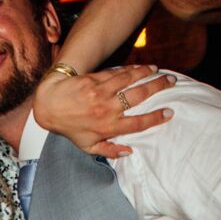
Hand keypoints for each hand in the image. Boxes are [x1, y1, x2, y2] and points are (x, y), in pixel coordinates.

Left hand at [34, 64, 176, 158]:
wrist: (49, 106)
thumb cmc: (70, 127)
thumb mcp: (87, 146)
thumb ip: (109, 151)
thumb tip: (129, 152)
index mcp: (107, 128)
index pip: (137, 124)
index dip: (155, 118)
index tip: (169, 112)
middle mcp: (106, 110)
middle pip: (138, 97)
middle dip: (157, 87)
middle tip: (171, 82)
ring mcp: (100, 93)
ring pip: (129, 80)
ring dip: (146, 73)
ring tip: (158, 70)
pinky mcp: (94, 80)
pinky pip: (116, 73)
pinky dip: (130, 69)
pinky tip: (140, 67)